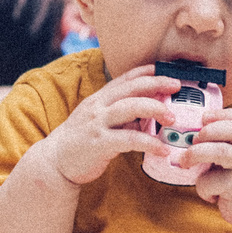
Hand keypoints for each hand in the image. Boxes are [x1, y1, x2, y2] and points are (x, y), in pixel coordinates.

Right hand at [29, 67, 174, 186]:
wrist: (54, 161)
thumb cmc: (81, 140)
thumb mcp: (97, 119)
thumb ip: (120, 114)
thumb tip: (149, 113)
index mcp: (99, 99)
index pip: (126, 78)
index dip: (148, 72)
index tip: (169, 71)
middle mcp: (98, 107)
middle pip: (131, 88)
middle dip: (156, 84)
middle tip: (177, 87)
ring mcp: (97, 124)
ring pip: (130, 108)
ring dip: (155, 109)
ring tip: (172, 118)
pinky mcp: (100, 143)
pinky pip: (129, 139)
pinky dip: (149, 143)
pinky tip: (162, 149)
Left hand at [187, 105, 231, 228]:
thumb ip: (220, 145)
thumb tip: (184, 135)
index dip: (222, 114)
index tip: (203, 117)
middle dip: (207, 132)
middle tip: (192, 140)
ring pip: (221, 152)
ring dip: (196, 154)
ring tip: (185, 162)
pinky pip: (210, 181)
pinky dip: (202, 187)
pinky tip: (209, 194)